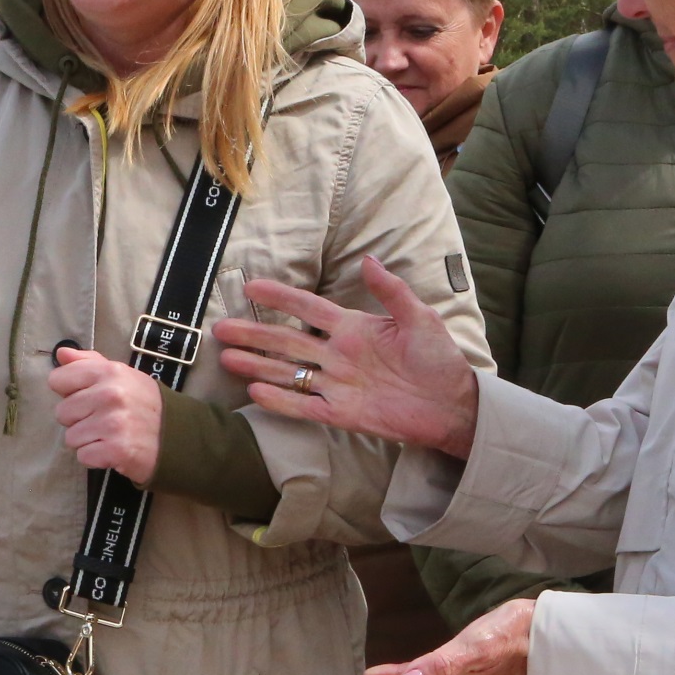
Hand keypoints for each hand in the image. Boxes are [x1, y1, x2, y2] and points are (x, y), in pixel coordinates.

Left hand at [49, 347, 161, 481]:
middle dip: (78, 419)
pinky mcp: (116, 450)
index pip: (58, 380)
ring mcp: (113, 423)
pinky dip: (95, 457)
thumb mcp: (121, 374)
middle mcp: (110, 394)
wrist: (177, 435)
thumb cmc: (143, 403)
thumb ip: (89, 362)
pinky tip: (112, 449)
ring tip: (109, 435)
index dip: (69, 392)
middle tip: (102, 420)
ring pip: (71, 437)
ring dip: (87, 440)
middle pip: (62, 412)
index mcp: (108, 372)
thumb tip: (61, 354)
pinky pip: (83, 456)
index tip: (87, 398)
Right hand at [213, 257, 480, 457]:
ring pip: (288, 373)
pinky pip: (305, 406)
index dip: (280, 297)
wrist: (453, 405)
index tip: (250, 286)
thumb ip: (392, 292)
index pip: (308, 309)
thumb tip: (369, 261)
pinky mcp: (341, 413)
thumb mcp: (420, 318)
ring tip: (227, 359)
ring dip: (257, 366)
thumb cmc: (439, 359)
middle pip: (286, 342)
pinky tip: (255, 393)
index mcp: (353, 328)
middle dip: (253, 335)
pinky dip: (281, 401)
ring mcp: (337, 384)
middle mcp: (337, 355)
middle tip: (221, 329)